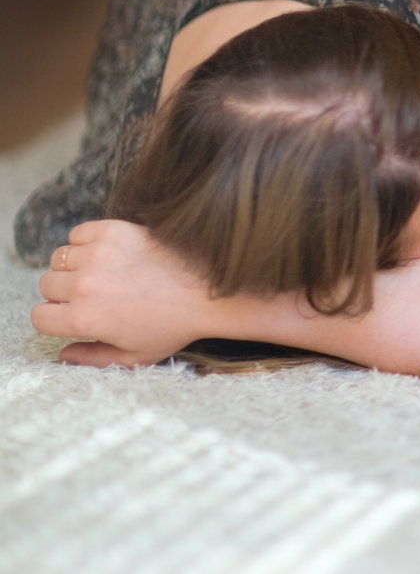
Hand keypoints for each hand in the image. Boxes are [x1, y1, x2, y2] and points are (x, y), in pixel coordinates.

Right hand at [32, 220, 211, 366]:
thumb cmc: (174, 325)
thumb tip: (62, 355)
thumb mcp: (133, 356)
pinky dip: (87, 242)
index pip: (39, 316)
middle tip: (94, 295)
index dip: (55, 319)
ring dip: (75, 266)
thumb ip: (91, 359)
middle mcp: (85, 285)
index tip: (74, 315)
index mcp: (85, 319)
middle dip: (64, 293)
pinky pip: (79, 233)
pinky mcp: (114, 231)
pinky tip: (109, 254)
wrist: (209, 290)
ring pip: (60, 258)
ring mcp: (98, 255)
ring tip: (104, 274)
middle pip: (47, 285)